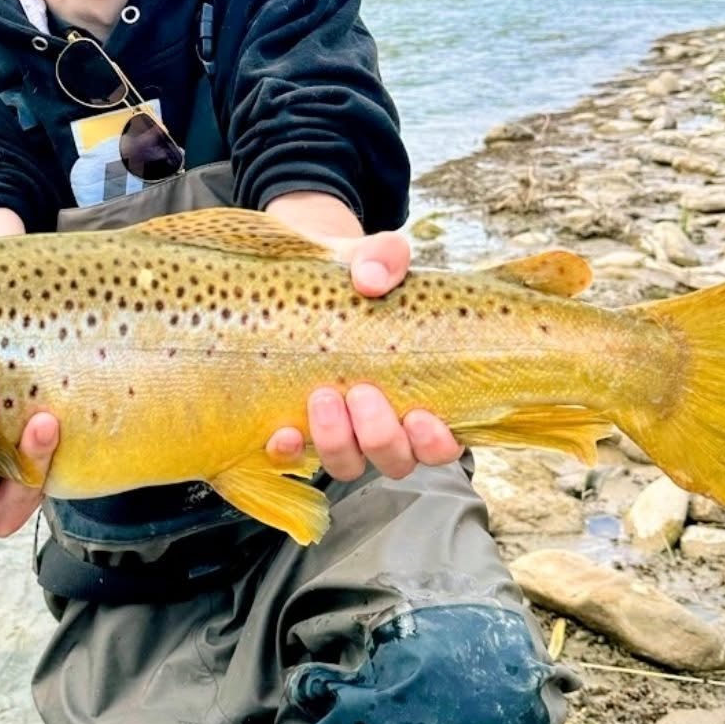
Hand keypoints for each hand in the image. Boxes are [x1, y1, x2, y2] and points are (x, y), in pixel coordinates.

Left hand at [268, 229, 461, 480]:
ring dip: (337, 441)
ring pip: (348, 464)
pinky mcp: (299, 427)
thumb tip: (371, 280)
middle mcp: (384, 423)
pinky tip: (283, 433)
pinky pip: (295, 457)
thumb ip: (385, 259)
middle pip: (395, 460)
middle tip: (361, 392)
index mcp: (420, 395)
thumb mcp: (375, 259)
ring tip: (323, 396)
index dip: (435, 442)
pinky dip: (291, 451)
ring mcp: (342, 431)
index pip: (441, 443)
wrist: (305, 275)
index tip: (419, 414)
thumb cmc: (357, 277)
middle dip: (379, 435)